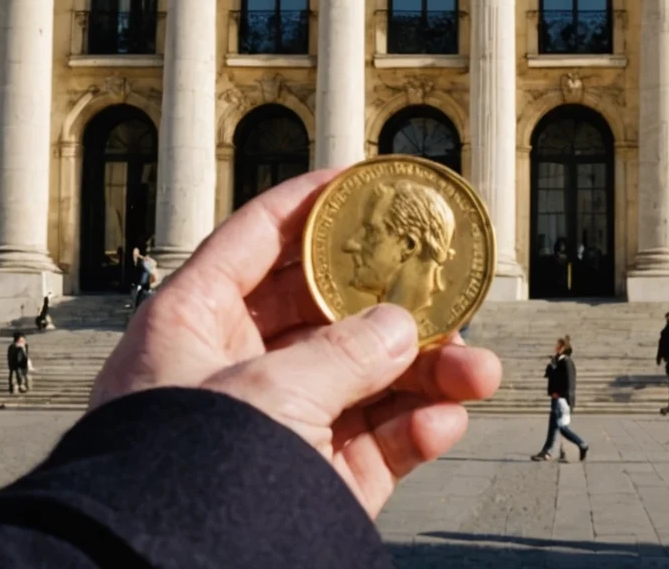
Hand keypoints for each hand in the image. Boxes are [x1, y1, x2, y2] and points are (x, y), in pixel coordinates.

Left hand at [90, 168, 501, 517]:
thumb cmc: (191, 475)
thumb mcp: (270, 391)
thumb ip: (344, 352)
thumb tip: (399, 330)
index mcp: (190, 325)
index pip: (254, 240)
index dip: (310, 205)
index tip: (364, 180)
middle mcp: (230, 371)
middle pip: (324, 315)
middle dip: (392, 306)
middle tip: (446, 290)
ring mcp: (273, 431)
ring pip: (361, 382)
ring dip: (424, 373)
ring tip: (478, 371)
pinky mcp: (310, 488)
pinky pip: (373, 447)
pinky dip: (414, 432)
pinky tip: (445, 421)